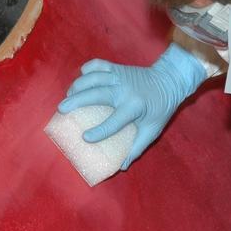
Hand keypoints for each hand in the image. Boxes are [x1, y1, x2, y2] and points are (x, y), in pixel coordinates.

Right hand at [58, 44, 206, 168]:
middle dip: (77, 101)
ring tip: (67, 96)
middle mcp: (125, 90)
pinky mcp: (117, 67)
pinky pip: (98, 64)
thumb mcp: (152, 130)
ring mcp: (120, 76)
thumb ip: (137, 148)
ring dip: (78, 85)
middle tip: (61, 109)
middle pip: (96, 94)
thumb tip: (122, 166)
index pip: (114, 122)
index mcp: (135, 107)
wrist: (169, 80)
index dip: (99, 131)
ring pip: (93, 77)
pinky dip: (87, 69)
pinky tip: (80, 77)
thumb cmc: (160, 108)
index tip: (84, 138)